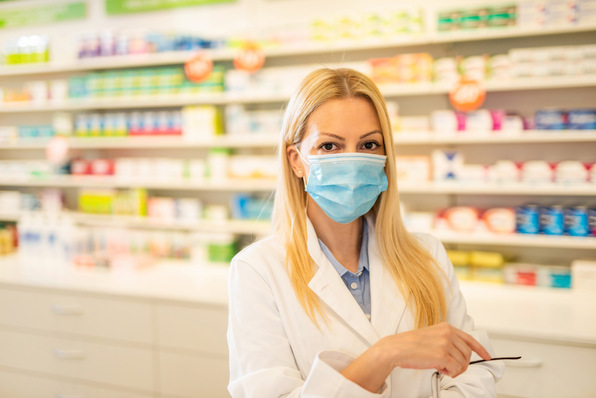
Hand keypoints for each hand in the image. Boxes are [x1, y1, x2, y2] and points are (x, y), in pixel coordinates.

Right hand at [375, 322, 490, 377]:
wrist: (397, 348)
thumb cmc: (410, 345)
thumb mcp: (432, 336)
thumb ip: (446, 340)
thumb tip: (458, 353)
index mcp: (446, 327)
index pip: (469, 339)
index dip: (481, 349)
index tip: (487, 356)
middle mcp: (448, 333)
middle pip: (468, 354)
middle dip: (461, 364)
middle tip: (448, 367)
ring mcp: (446, 344)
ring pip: (463, 363)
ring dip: (454, 369)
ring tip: (441, 367)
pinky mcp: (443, 355)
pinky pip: (456, 369)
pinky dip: (450, 373)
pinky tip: (440, 369)